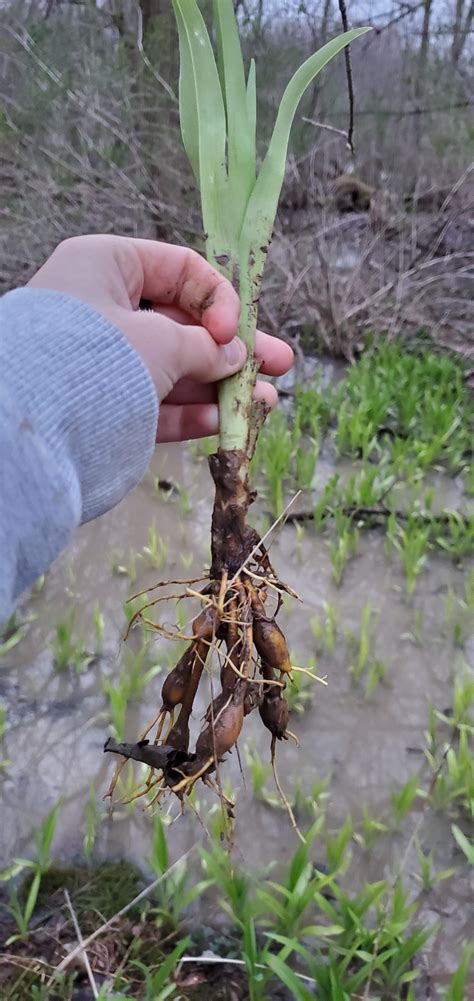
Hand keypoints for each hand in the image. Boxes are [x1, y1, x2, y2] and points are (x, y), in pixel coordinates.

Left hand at [28, 235, 292, 442]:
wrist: (34, 428)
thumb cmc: (96, 357)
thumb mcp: (161, 340)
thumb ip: (204, 347)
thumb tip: (234, 355)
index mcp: (106, 266)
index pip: (178, 268)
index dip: (217, 297)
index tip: (235, 329)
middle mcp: (102, 309)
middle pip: (183, 324)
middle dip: (234, 349)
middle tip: (281, 363)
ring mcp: (104, 361)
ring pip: (175, 370)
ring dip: (222, 386)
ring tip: (266, 403)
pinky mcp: (105, 407)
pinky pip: (157, 403)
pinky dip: (193, 412)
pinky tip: (230, 422)